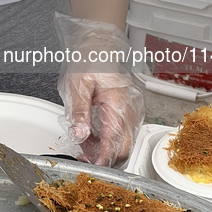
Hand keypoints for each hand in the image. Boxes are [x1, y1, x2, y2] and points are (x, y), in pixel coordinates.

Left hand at [54, 13, 144, 166]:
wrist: (100, 43)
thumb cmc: (90, 59)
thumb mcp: (78, 85)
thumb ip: (79, 112)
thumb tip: (80, 134)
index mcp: (120, 104)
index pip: (116, 142)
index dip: (104, 159)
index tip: (93, 168)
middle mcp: (132, 109)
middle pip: (124, 147)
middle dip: (104, 158)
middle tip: (83, 158)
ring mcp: (133, 110)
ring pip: (123, 141)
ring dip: (105, 149)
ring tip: (83, 146)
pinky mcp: (130, 110)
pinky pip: (122, 131)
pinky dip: (108, 138)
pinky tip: (92, 136)